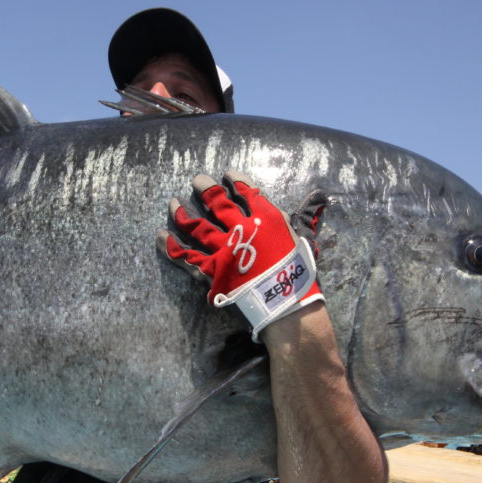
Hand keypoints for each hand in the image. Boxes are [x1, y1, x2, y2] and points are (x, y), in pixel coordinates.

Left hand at [158, 171, 323, 339]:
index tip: (227, 175)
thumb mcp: (305, 240)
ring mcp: (223, 249)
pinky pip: (184, 255)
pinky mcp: (210, 271)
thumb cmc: (299, 274)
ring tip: (173, 203)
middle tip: (197, 180)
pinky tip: (160, 236)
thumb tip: (321, 197)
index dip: (236, 181)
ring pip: (195, 225)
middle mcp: (242, 229)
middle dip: (205, 188)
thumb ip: (307, 216)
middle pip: (217, 201)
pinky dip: (170, 246)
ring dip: (182, 213)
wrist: (287, 307)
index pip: (248, 191)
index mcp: (267, 218)